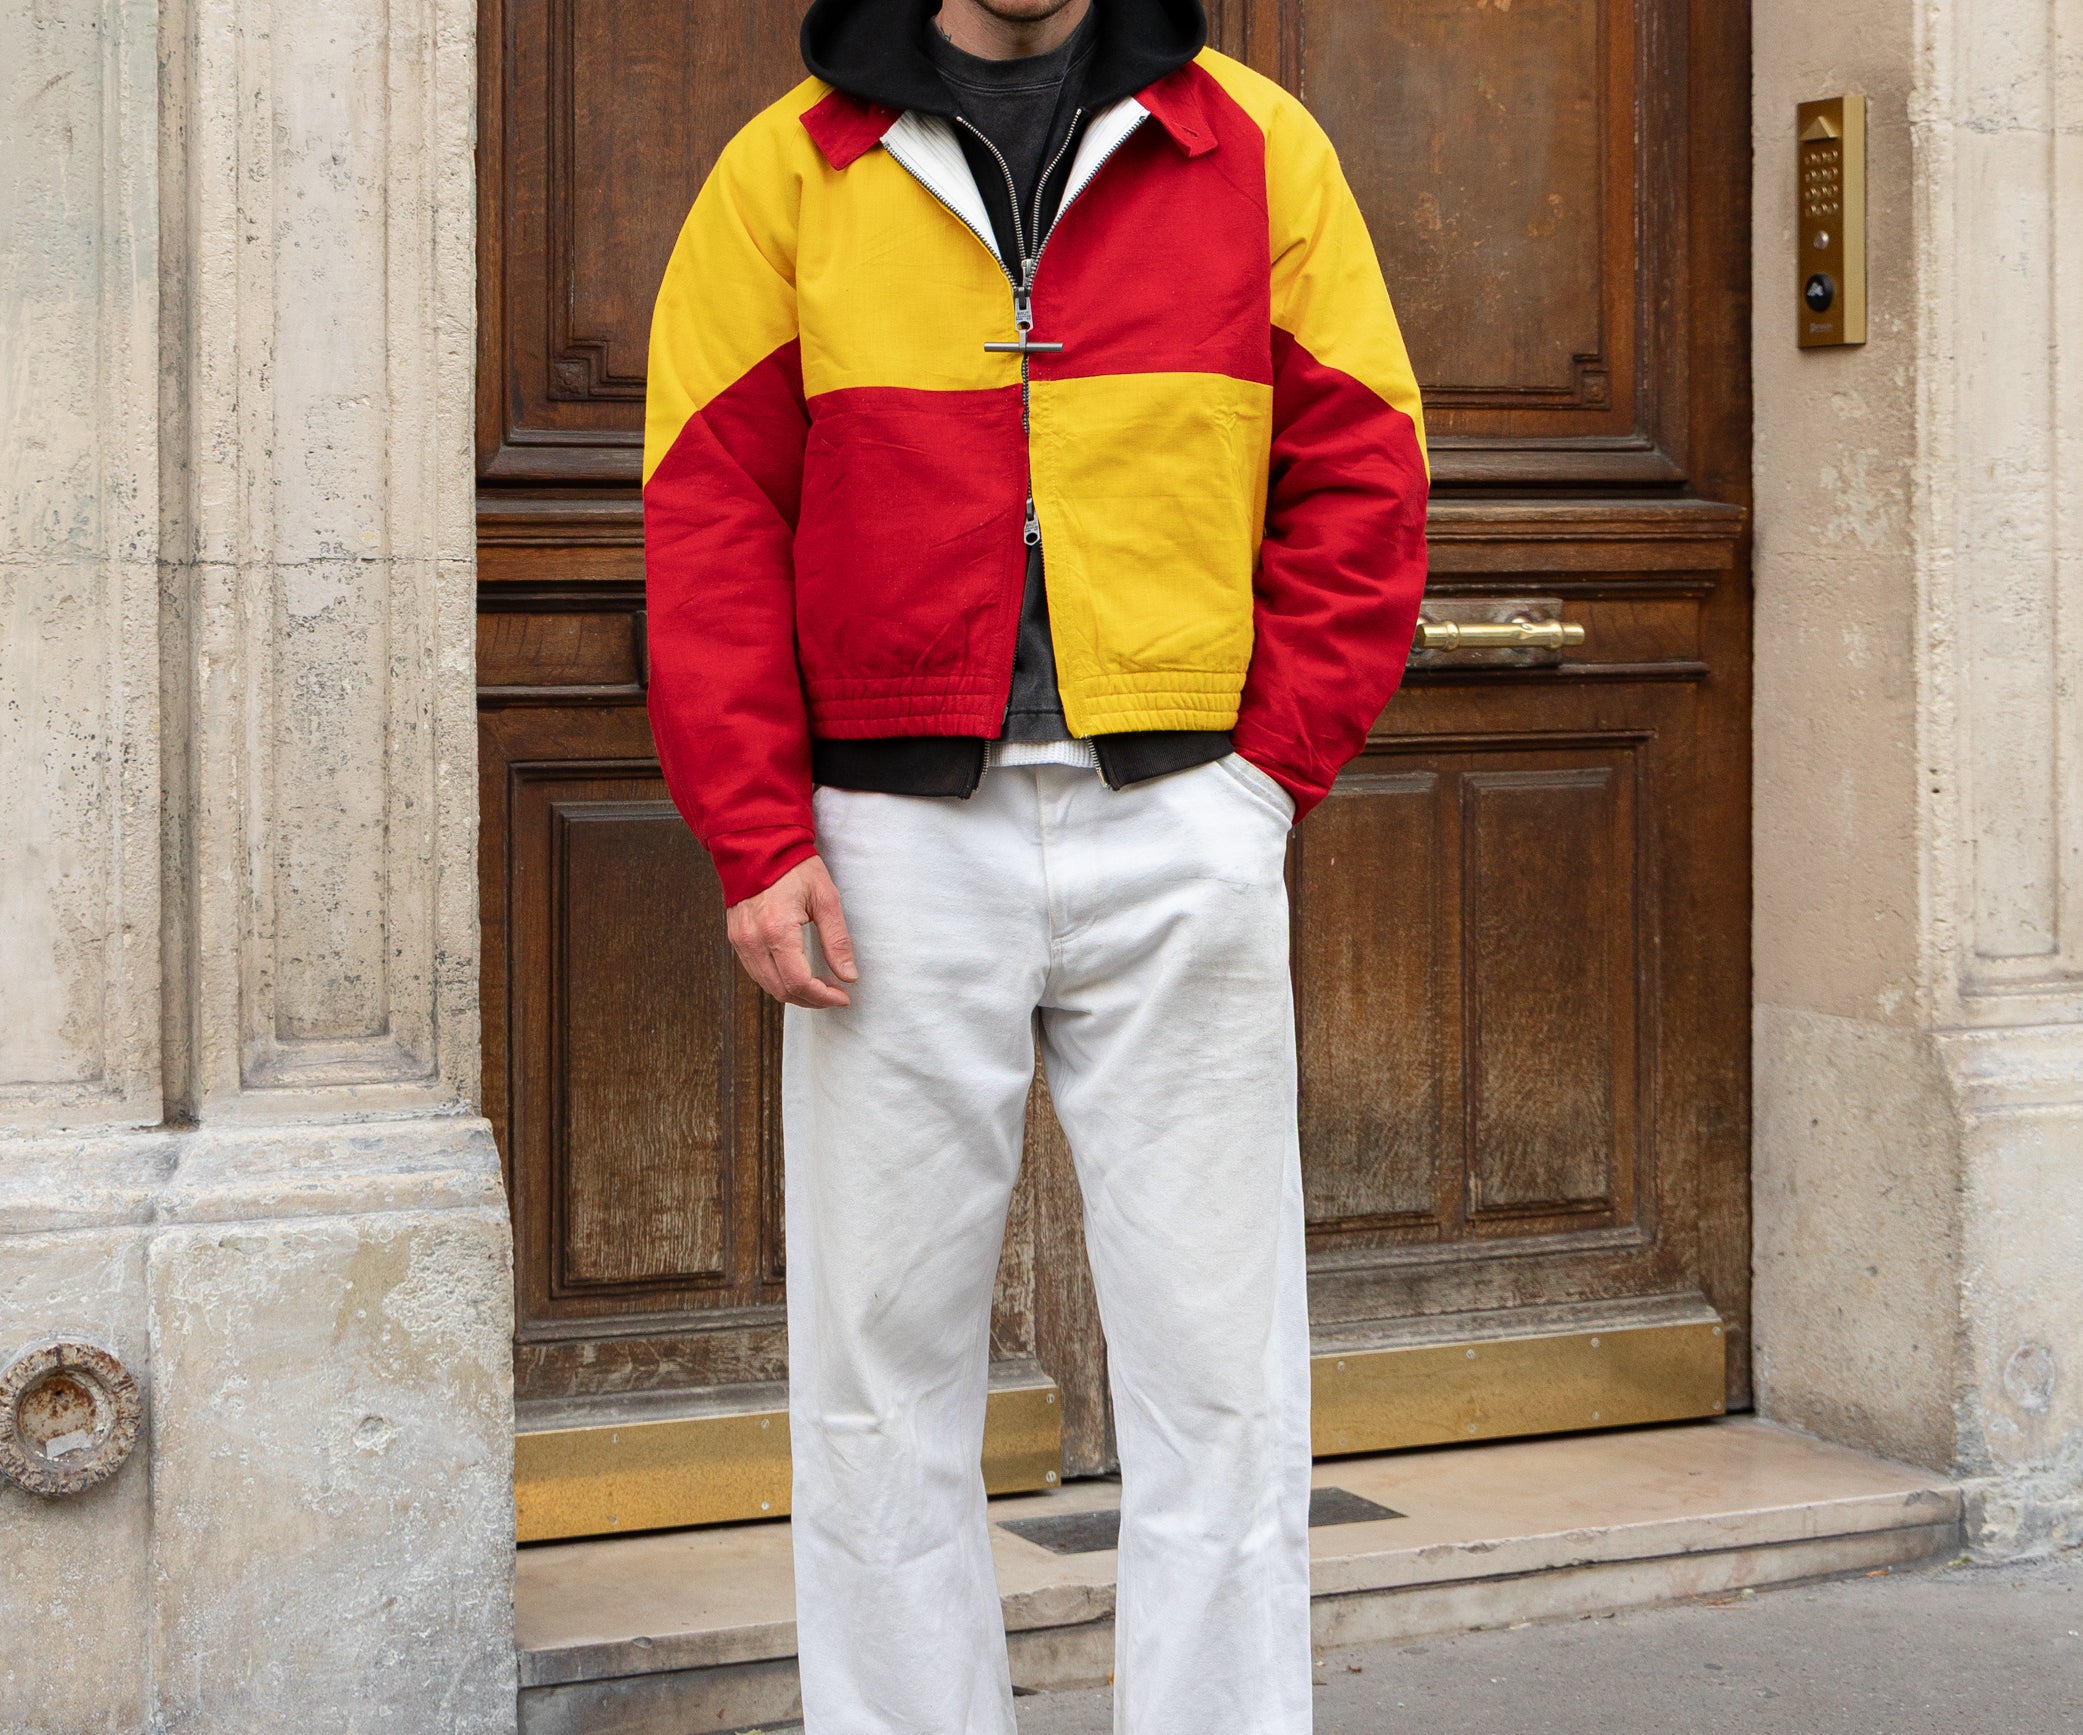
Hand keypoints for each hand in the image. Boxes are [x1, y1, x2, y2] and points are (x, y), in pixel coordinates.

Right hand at [725, 855, 858, 1008]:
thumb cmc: (793, 866)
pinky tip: (797, 975)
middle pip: (782, 990)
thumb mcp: (826, 899)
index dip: (823, 997)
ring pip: (767, 985)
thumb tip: (848, 975)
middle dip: (811, 999)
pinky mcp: (736, 939)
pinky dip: (778, 980)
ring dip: (795, 993)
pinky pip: (756, 972)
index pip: (799, 982)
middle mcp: (753, 940)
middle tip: (834, 994)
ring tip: (819, 987)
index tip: (842, 996)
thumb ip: (837, 940)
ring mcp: (741, 941)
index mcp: (777, 929)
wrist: (758, 845)